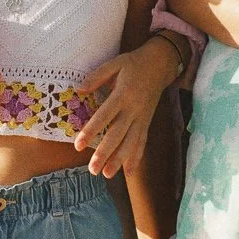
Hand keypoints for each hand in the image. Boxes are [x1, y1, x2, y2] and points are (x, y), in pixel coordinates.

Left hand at [75, 35, 179, 177]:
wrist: (160, 65)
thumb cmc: (134, 64)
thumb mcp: (115, 63)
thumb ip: (97, 77)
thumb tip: (78, 89)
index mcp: (123, 94)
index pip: (105, 116)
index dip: (92, 131)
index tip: (78, 145)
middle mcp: (133, 109)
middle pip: (118, 134)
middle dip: (105, 153)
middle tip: (92, 169)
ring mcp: (142, 118)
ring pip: (130, 142)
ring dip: (119, 160)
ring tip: (107, 175)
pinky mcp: (147, 122)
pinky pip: (141, 142)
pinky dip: (136, 157)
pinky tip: (128, 172)